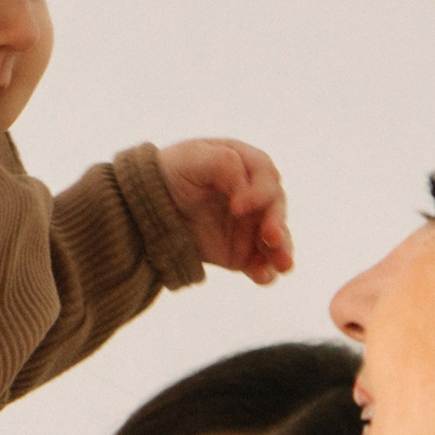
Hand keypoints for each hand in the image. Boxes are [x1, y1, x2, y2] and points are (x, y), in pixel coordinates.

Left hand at [158, 137, 293, 283]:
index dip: (257, 193)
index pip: (266, 178)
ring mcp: (251, 227)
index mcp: (249, 167)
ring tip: (283, 264)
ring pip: (278, 240)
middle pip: (276, 208)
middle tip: (270, 236)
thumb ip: (223, 163)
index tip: (236, 207)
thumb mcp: (192, 158)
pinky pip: (261, 265)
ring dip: (282, 251)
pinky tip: (262, 276)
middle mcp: (256, 197)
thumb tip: (244, 186)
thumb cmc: (174, 172)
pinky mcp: (243, 254)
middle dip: (276, 223)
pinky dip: (265, 272)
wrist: (151, 206)